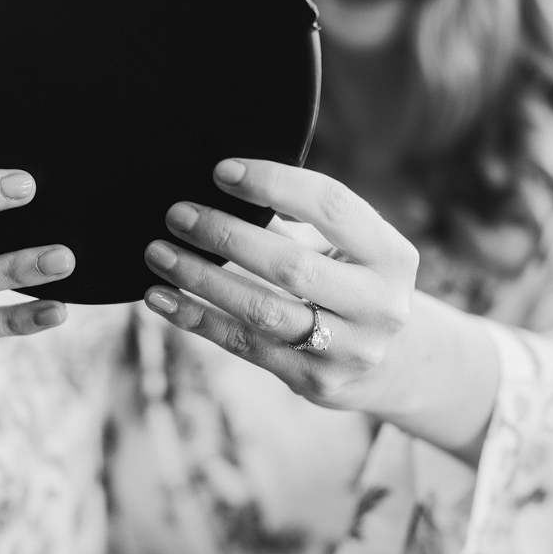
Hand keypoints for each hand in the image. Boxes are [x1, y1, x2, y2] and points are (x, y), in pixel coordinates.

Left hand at [141, 158, 419, 414]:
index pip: (332, 207)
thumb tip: (221, 188)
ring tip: (159, 254)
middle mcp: (379, 305)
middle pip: (291, 266)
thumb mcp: (352, 251)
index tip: (221, 172)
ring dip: (202, 279)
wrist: (394, 363)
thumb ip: (303, 223)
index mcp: (392, 255)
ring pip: (261, 311)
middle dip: (226, 236)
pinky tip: (163, 299)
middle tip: (177, 214)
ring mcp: (350, 349)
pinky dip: (198, 319)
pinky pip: (245, 346)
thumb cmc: (355, 284)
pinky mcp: (317, 381)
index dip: (274, 184)